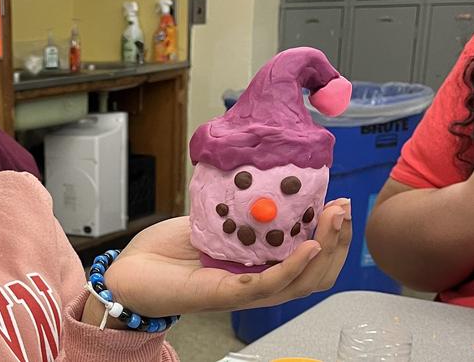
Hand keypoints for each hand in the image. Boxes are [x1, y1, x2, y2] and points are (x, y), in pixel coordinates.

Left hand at [88, 199, 351, 321]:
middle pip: (315, 273)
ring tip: (335, 222)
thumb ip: (237, 210)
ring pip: (301, 282)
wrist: (129, 271)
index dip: (331, 235)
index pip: (310, 259)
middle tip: (344, 210)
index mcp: (259, 268)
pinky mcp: (226, 294)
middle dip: (337, 241)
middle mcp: (258, 284)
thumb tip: (261, 178)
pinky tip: (308, 247)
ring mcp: (245, 293)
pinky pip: (268, 285)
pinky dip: (293, 267)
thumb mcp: (211, 221)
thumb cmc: (164, 252)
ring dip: (325, 251)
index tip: (340, 203)